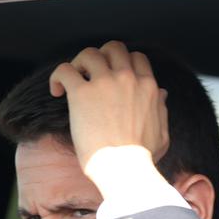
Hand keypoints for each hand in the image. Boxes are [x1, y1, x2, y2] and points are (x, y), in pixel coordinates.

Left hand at [49, 40, 168, 172]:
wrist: (125, 170)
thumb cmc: (142, 160)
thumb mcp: (162, 133)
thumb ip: (161, 110)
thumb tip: (162, 94)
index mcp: (148, 87)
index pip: (136, 58)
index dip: (120, 64)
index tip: (109, 78)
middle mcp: (127, 79)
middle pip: (113, 48)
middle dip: (100, 57)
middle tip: (89, 76)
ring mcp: (104, 83)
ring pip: (89, 54)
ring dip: (78, 64)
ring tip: (71, 83)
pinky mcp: (81, 94)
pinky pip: (65, 70)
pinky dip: (58, 76)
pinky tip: (57, 91)